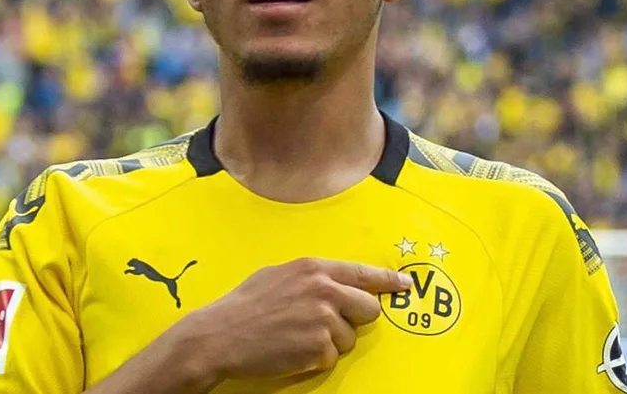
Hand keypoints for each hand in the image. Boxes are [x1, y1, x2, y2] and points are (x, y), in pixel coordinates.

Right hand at [178, 258, 411, 382]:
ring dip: (331, 342)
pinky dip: (316, 358)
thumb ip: (309, 277)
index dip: (388, 281)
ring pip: (350, 337)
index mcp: (313, 268)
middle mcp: (324, 290)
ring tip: (298, 337)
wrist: (221, 335)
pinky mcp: (320, 347)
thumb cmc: (243, 305)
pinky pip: (332, 356)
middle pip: (368, 308)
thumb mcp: (276, 275)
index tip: (405, 285)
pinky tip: (292, 350)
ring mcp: (324, 320)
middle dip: (354, 319)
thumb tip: (334, 282)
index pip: (363, 273)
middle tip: (329, 324)